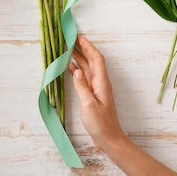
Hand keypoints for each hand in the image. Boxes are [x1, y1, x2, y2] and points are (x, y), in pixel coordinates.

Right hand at [68, 36, 126, 151]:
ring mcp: (97, 88)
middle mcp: (100, 82)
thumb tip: (76, 70)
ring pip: (87, 68)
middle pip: (91, 61)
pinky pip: (84, 78)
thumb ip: (82, 86)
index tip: (78, 37)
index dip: (88, 46)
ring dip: (78, 58)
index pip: (96, 59)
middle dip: (82, 49)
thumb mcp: (89, 105)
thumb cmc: (101, 124)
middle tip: (70, 39)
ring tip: (67, 49)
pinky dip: (77, 70)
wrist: (109, 139)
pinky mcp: (92, 95)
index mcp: (102, 82)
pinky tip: (69, 67)